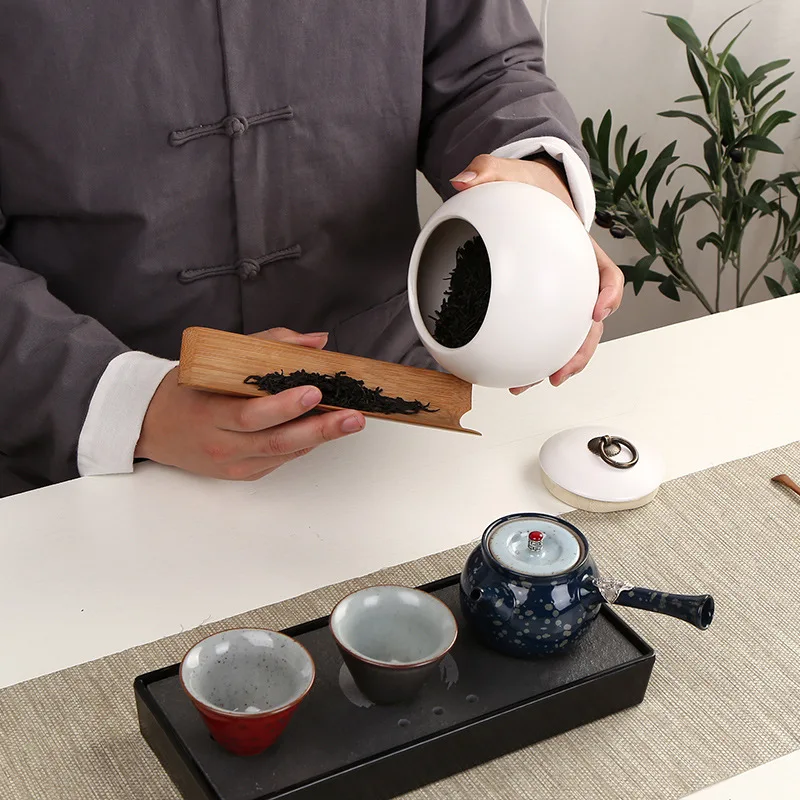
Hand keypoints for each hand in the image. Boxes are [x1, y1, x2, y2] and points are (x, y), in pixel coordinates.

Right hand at [135, 328, 365, 480]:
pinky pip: (278, 461)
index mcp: (208, 413)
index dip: (283, 406)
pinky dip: (303, 445)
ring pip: (282, 454)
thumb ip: (267, 345)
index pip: (250, 415)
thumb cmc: (187, 389)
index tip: (314, 391)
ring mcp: (231, 464)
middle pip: (275, 441)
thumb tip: (315, 341)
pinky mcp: (241, 474)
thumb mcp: (216, 361)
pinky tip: (322, 431)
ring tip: (350, 422)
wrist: (152, 426)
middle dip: (319, 429)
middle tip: (353, 416)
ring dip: (319, 438)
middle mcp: (219, 445)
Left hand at [450, 154, 623, 391]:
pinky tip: (511, 370)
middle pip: (591, 321)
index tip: (598, 311)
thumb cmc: (527, 188)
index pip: (607, 273)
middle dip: (581, 351)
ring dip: (557, 363)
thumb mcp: (511, 172)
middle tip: (561, 372)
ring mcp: (560, 294)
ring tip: (533, 383)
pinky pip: (541, 331)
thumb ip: (489, 170)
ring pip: (568, 335)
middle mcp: (576, 277)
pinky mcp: (540, 304)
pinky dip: (530, 353)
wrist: (527, 197)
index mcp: (580, 250)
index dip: (609, 294)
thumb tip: (462, 179)